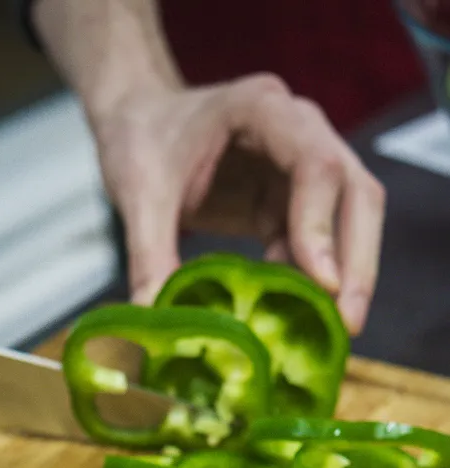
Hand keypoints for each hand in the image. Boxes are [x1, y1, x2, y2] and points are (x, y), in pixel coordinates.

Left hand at [92, 74, 385, 334]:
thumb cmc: (142, 139)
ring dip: (344, 276)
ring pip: (348, 220)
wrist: (139, 122)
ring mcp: (300, 168)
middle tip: (348, 324)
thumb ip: (148, 255)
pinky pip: (317, 244)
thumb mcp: (138, 195)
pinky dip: (310, 281)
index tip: (323, 283)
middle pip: (355, 193)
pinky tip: (290, 314)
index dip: (322, 225)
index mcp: (263, 110)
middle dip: (356, 261)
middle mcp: (299, 132)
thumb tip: (153, 319)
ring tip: (327, 331)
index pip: (315, 165)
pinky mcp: (290, 202)